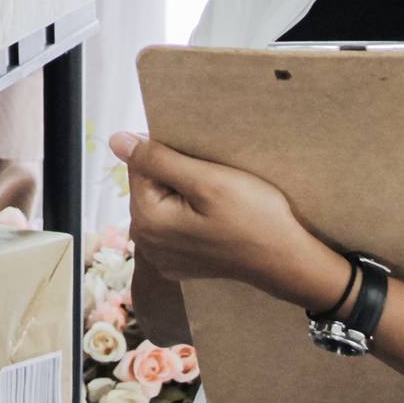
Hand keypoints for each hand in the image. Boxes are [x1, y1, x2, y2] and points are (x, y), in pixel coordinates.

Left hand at [111, 131, 347, 310]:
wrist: (287, 261)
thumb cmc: (255, 219)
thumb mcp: (208, 180)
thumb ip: (158, 159)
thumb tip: (117, 140)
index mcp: (147, 220)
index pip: (140, 164)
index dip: (172, 155)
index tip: (203, 166)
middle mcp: (147, 242)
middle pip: (149, 184)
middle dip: (177, 175)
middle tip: (215, 184)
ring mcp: (162, 256)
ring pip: (163, 202)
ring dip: (186, 193)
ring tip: (219, 201)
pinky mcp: (179, 262)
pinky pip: (175, 223)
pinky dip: (191, 214)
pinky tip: (217, 219)